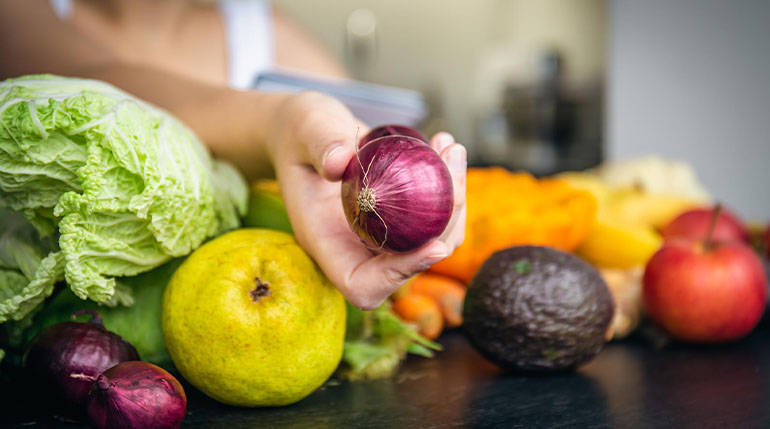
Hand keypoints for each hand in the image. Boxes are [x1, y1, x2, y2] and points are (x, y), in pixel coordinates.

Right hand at [268, 92, 466, 309]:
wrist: (306, 129)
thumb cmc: (298, 131)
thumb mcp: (305, 128)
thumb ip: (321, 144)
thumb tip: (340, 161)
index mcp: (326, 242)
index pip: (364, 284)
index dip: (400, 275)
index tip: (433, 245)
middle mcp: (356, 246)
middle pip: (411, 264)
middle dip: (444, 226)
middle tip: (451, 169)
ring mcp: (380, 232)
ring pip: (431, 241)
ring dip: (454, 202)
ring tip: (451, 150)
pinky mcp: (398, 215)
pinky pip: (433, 216)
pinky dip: (448, 186)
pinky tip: (445, 146)